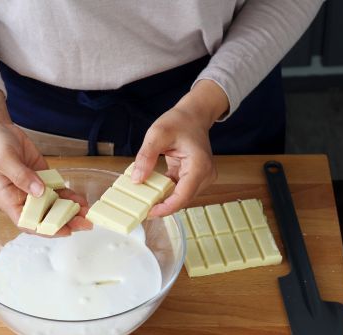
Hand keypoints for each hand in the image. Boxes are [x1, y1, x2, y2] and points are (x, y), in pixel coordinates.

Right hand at [0, 86, 90, 235]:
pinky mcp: (43, 177)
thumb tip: (39, 192)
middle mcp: (22, 198)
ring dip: (70, 211)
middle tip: (84, 224)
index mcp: (8, 200)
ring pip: (54, 206)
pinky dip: (70, 196)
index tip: (64, 230)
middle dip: (65, 222)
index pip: (28, 222)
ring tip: (88, 214)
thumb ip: (22, 176)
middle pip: (45, 217)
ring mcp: (34, 188)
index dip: (46, 229)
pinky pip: (57, 191)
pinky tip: (81, 200)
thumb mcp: (4, 159)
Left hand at [132, 79, 228, 216]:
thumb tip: (137, 180)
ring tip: (143, 199)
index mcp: (199, 166)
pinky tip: (151, 190)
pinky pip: (179, 190)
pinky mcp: (195, 178)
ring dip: (163, 199)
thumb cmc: (179, 121)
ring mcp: (202, 177)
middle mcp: (205, 175)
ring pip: (180, 197)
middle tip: (139, 208)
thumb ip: (146, 157)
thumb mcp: (157, 135)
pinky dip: (165, 191)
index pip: (183, 196)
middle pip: (182, 200)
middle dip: (162, 205)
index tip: (149, 212)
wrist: (194, 115)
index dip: (166, 208)